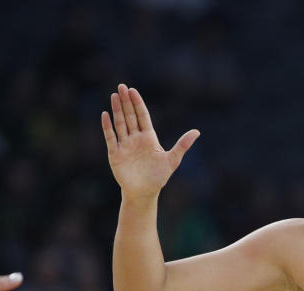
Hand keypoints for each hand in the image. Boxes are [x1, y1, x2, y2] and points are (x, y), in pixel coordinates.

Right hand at [102, 84, 199, 200]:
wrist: (144, 192)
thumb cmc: (159, 177)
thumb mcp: (172, 160)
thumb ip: (182, 145)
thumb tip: (197, 131)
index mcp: (149, 137)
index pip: (142, 116)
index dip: (138, 103)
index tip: (133, 90)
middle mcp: (135, 138)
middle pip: (130, 116)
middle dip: (126, 102)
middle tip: (121, 86)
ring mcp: (125, 145)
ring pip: (120, 123)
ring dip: (116, 110)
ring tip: (114, 95)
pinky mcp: (115, 153)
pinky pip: (111, 137)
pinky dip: (107, 127)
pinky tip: (105, 114)